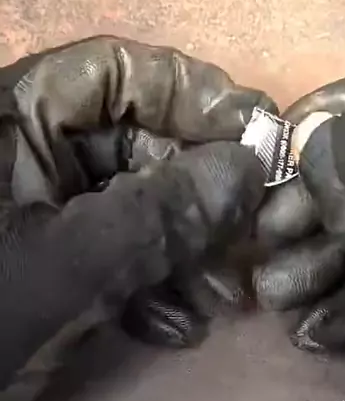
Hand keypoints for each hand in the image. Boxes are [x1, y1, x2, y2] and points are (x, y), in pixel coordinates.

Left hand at [0, 35, 272, 400]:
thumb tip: (249, 168)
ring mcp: (32, 211)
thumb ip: (160, 215)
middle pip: (134, 144)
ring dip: (183, 252)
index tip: (262, 141)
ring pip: (130, 205)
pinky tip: (176, 327)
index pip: (116, 73)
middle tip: (251, 244)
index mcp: (8, 119)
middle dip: (198, 199)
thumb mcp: (66, 268)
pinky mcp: (40, 262)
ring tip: (222, 300)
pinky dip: (147, 286)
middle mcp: (23, 153)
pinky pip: (107, 254)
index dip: (197, 97)